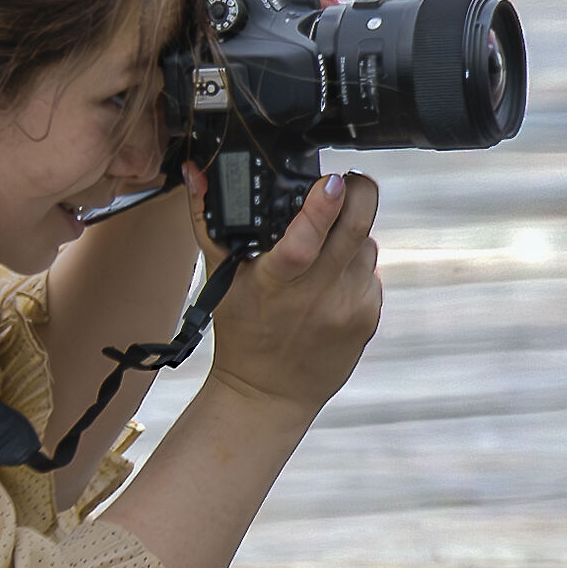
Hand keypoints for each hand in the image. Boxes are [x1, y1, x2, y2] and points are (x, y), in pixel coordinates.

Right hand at [184, 161, 382, 419]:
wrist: (269, 394)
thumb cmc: (241, 333)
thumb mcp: (219, 280)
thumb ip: (207, 222)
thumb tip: (195, 173)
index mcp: (273, 286)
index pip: (303, 242)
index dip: (321, 207)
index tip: (329, 181)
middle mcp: (315, 297)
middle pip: (356, 226)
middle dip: (356, 191)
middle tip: (343, 183)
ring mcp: (347, 307)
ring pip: (366, 242)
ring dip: (351, 233)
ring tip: (323, 249)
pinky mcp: (369, 316)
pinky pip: (371, 270)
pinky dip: (355, 264)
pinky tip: (331, 281)